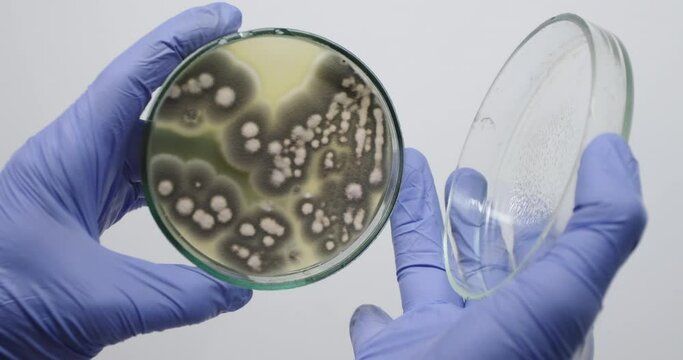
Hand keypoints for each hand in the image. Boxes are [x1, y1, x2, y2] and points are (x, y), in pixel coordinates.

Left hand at [0, 4, 250, 357]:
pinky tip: (204, 186)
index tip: (223, 20)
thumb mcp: (98, 301)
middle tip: (246, 73)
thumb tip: (235, 289)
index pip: (130, 80)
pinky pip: (136, 176)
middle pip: (143, 101)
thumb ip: (178, 296)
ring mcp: (78, 183)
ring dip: (189, 133)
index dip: (179, 42)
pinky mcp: (83, 209)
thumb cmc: (3, 305)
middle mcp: (73, 159)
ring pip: (142, 141)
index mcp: (67, 158)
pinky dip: (173, 175)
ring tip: (239, 129)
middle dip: (196, 82)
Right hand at [349, 134, 645, 358]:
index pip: (544, 249)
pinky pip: (377, 328)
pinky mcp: (391, 354)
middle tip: (466, 172)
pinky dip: (369, 312)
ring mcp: (438, 342)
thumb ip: (600, 228)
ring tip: (411, 177)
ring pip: (426, 272)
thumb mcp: (564, 296)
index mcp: (540, 315)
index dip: (538, 207)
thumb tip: (612, 154)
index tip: (529, 164)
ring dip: (418, 226)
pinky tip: (367, 295)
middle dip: (475, 211)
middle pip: (483, 256)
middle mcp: (491, 328)